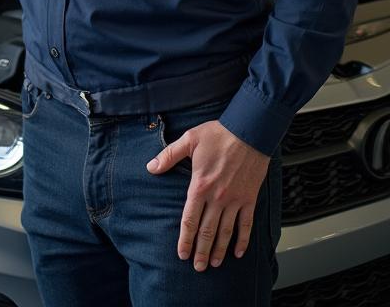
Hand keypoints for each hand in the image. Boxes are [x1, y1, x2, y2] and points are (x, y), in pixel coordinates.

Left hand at [147, 120, 269, 270]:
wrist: (248, 132)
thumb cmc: (218, 135)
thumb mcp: (188, 140)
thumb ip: (168, 155)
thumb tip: (151, 167)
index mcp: (200, 185)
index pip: (190, 219)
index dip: (185, 239)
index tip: (181, 253)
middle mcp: (218, 197)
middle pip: (208, 231)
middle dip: (201, 251)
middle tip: (198, 268)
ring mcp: (235, 200)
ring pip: (226, 232)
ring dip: (220, 250)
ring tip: (214, 264)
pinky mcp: (249, 199)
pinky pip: (246, 224)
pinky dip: (242, 240)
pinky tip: (238, 252)